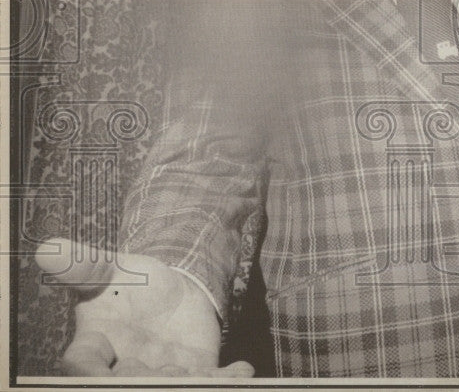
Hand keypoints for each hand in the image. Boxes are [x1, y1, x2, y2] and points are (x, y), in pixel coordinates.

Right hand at [35, 237, 253, 377]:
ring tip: (197, 377)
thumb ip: (85, 265)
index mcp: (95, 344)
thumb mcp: (111, 268)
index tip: (95, 374)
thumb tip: (47, 249)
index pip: (81, 363)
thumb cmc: (133, 282)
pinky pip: (210, 381)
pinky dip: (227, 379)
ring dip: (181, 384)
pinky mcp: (196, 372)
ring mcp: (162, 373)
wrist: (176, 288)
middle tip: (162, 374)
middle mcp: (125, 366)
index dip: (87, 371)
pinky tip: (242, 372)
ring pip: (167, 385)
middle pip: (126, 382)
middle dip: (140, 381)